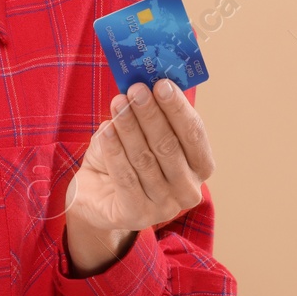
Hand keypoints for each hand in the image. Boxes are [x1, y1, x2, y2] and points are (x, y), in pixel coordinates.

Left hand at [63, 78, 214, 275]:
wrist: (96, 195)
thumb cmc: (126, 157)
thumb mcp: (141, 132)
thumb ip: (149, 111)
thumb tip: (145, 80)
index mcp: (200, 167)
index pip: (194, 134)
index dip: (178, 109)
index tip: (161, 84)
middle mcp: (188, 190)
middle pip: (169, 146)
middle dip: (151, 114)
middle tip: (136, 90)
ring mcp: (164, 207)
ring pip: (145, 160)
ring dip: (129, 128)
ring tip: (117, 103)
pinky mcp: (136, 215)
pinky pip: (126, 178)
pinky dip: (114, 151)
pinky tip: (105, 130)